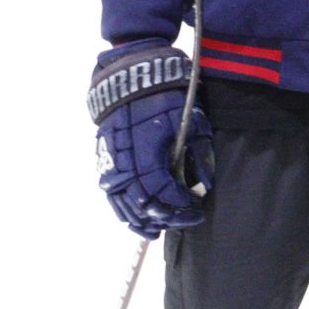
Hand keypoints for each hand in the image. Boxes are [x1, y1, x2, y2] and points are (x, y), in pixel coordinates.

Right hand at [88, 41, 213, 237]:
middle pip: (143, 206)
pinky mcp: (104, 162)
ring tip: (157, 229)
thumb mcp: (189, 122)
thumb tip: (204, 185)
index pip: (164, 194)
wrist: (129, 79)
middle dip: (166, 217)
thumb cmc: (163, 97)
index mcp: (147, 156)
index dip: (181, 207)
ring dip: (141, 220)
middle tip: (184, 221)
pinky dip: (123, 210)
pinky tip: (134, 218)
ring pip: (124, 205)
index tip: (196, 211)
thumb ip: (197, 154)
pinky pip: (111, 195)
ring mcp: (111, 165)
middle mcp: (125, 166)